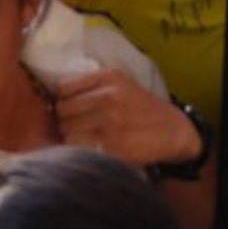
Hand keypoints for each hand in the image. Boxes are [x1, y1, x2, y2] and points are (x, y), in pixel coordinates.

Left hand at [57, 69, 200, 165]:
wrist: (172, 130)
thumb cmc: (140, 106)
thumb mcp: (120, 83)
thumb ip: (91, 84)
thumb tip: (55, 95)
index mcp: (108, 78)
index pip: (63, 89)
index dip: (63, 100)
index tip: (70, 108)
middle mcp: (107, 98)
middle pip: (62, 111)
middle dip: (65, 119)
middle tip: (75, 125)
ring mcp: (110, 123)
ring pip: (66, 131)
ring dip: (70, 136)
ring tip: (82, 138)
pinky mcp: (113, 147)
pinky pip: (78, 148)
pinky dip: (78, 150)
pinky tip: (89, 148)